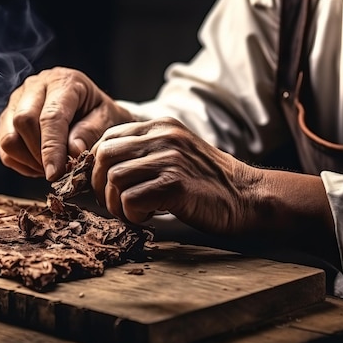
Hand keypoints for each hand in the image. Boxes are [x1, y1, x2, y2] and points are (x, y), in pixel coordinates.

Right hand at [0, 67, 133, 180]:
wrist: (91, 107)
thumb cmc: (99, 113)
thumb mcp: (107, 120)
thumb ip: (91, 132)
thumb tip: (72, 151)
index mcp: (63, 82)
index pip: (50, 116)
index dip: (51, 148)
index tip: (55, 173)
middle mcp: (35, 85)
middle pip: (23, 122)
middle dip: (39, 155)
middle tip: (59, 172)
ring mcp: (17, 100)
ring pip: (8, 138)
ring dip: (28, 161)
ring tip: (51, 168)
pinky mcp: (7, 118)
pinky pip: (4, 149)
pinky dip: (22, 164)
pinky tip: (41, 164)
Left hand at [90, 117, 252, 233]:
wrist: (246, 196)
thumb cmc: (205, 181)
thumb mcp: (174, 152)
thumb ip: (143, 152)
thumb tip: (99, 167)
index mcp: (160, 126)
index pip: (107, 138)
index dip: (96, 167)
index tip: (105, 186)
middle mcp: (163, 137)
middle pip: (104, 156)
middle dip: (100, 186)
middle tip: (116, 203)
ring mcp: (170, 159)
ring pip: (114, 179)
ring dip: (117, 204)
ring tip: (135, 211)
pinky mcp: (175, 184)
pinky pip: (131, 200)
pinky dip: (132, 214)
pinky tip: (148, 216)